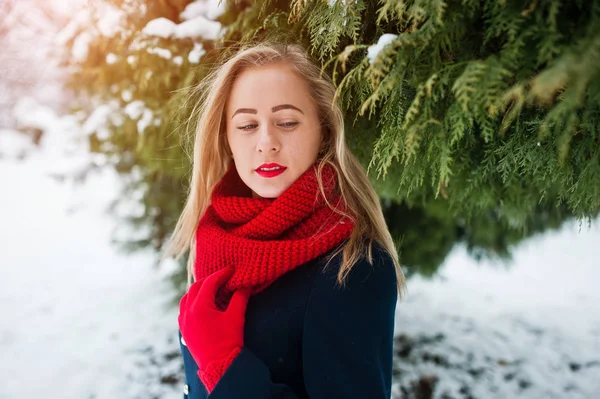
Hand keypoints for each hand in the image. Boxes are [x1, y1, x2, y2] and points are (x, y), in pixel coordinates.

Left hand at [178, 267, 250, 391]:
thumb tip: (245, 284)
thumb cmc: (228, 341)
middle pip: (196, 287)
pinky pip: (184, 309)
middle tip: (223, 277)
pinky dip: (192, 301)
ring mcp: (183, 321)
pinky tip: (203, 304)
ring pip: (187, 297)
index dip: (222, 274)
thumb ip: (240, 297)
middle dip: (209, 280)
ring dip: (199, 290)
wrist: (219, 367)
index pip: (210, 283)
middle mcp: (188, 312)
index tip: (231, 270)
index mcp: (199, 307)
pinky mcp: (184, 330)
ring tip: (212, 288)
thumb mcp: (236, 317)